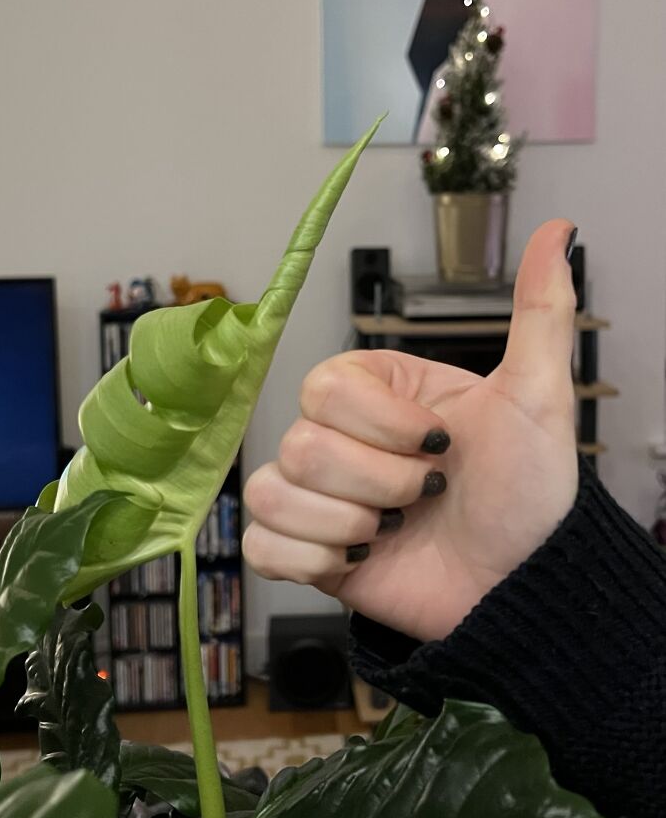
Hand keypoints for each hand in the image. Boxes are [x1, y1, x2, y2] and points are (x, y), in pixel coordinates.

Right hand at [243, 220, 578, 641]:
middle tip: (425, 498)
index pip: (326, 387)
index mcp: (377, 394)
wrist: (519, 587)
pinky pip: (260, 545)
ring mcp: (317, 496)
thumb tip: (558, 231)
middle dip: (378, 482)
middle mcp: (339, 438)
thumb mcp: (537, 398)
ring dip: (346, 522)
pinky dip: (310, 557)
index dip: (382, 425)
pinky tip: (357, 558)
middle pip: (300, 443)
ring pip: (274, 491)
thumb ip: (539, 313)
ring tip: (393, 533)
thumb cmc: (528, 492)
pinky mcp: (304, 549)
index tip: (439, 446)